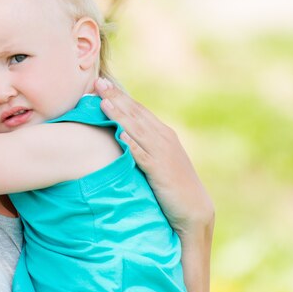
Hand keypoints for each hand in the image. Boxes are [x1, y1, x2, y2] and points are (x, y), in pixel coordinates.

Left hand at [94, 78, 213, 237]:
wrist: (194, 210)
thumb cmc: (174, 185)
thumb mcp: (159, 159)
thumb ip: (144, 145)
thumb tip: (122, 135)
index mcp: (163, 134)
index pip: (138, 109)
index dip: (120, 95)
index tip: (101, 82)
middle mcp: (163, 139)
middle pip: (136, 114)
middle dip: (116, 97)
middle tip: (98, 81)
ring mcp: (162, 154)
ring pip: (137, 130)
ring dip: (120, 116)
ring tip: (103, 103)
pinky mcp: (160, 172)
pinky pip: (143, 156)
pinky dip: (132, 145)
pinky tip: (120, 135)